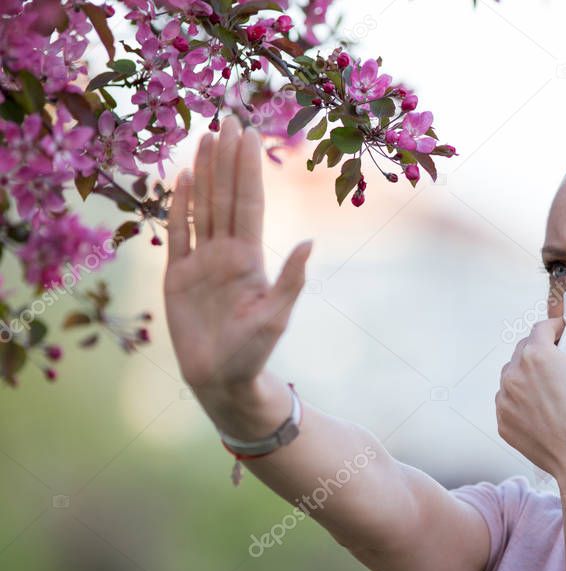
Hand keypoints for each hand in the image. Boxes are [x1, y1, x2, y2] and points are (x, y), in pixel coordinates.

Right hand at [163, 115, 311, 401]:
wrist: (220, 379)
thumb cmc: (253, 352)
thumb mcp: (276, 317)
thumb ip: (291, 280)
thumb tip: (311, 242)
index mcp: (249, 258)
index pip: (248, 203)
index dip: (247, 169)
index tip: (248, 135)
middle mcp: (226, 252)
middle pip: (225, 196)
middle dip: (227, 158)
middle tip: (228, 118)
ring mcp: (200, 261)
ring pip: (202, 206)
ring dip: (203, 173)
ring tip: (205, 137)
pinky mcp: (176, 276)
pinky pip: (177, 233)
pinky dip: (178, 206)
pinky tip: (180, 178)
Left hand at [495, 307, 565, 482]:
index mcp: (536, 354)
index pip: (542, 328)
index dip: (558, 327)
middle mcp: (512, 374)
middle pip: (525, 350)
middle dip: (542, 350)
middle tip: (563, 361)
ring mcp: (504, 399)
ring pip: (513, 376)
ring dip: (528, 374)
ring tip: (552, 388)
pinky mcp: (502, 421)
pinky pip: (509, 401)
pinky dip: (522, 399)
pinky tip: (543, 409)